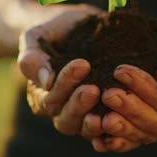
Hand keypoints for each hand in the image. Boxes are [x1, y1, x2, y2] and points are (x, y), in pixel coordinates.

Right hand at [16, 4, 106, 140]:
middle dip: (79, 105)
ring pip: (85, 127)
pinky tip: (124, 120)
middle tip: (93, 89)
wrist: (76, 27)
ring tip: (108, 110)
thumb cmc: (52, 32)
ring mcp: (84, 113)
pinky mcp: (105, 112)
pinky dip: (114, 129)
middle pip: (66, 119)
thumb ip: (33, 58)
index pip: (49, 99)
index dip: (65, 84)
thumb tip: (46, 81)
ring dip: (95, 122)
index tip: (82, 64)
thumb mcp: (35, 38)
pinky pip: (108, 128)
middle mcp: (62, 110)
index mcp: (42, 96)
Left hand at [93, 14, 156, 152]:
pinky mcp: (152, 129)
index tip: (121, 71)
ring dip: (122, 129)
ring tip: (99, 117)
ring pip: (146, 136)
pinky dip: (117, 142)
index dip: (146, 90)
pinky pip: (135, 141)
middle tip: (107, 94)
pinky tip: (98, 139)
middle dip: (131, 110)